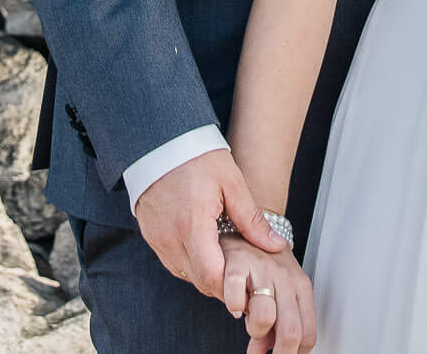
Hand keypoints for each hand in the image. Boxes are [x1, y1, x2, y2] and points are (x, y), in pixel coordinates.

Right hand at [134, 149, 287, 298]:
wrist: (161, 141)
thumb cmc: (197, 158)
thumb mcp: (232, 183)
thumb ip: (252, 220)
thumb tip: (275, 246)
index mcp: (192, 224)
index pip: (211, 276)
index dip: (231, 286)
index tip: (249, 281)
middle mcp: (170, 237)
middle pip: (199, 281)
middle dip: (222, 282)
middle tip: (243, 271)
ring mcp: (157, 238)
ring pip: (185, 274)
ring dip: (206, 273)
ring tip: (225, 257)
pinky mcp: (150, 235)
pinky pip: (172, 261)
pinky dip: (190, 261)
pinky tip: (205, 247)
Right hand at [222, 234, 316, 353]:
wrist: (241, 221)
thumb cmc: (259, 260)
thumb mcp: (274, 290)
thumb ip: (272, 322)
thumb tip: (262, 351)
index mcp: (300, 286)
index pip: (307, 334)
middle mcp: (286, 277)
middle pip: (291, 332)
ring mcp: (263, 268)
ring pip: (265, 317)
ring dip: (253, 329)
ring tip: (248, 320)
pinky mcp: (238, 262)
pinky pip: (235, 298)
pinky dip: (233, 307)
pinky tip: (233, 304)